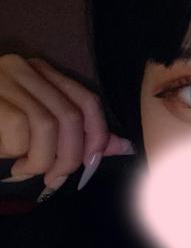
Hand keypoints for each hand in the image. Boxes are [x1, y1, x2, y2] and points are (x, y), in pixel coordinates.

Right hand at [0, 54, 133, 189]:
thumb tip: (122, 147)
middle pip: (72, 116)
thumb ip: (74, 134)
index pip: (87, 100)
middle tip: (57, 178)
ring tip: (28, 170)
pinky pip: (20, 131)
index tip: (92, 162)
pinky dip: (21, 154)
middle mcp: (22, 69)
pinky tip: (11, 162)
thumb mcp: (34, 129)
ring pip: (49, 126)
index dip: (98, 135)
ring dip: (44, 160)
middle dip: (72, 156)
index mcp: (38, 72)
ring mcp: (2, 79)